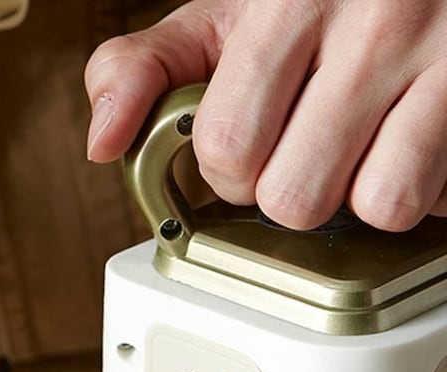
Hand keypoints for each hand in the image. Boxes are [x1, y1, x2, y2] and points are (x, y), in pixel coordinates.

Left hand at [85, 0, 446, 230]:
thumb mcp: (225, 18)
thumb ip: (148, 71)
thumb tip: (103, 142)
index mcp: (287, 1)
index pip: (227, 149)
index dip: (229, 173)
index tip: (249, 151)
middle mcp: (372, 17)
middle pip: (293, 196)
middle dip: (289, 193)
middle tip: (304, 155)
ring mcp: (442, 50)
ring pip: (375, 207)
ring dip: (359, 200)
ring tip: (359, 156)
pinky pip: (436, 198)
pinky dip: (423, 193)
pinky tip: (408, 153)